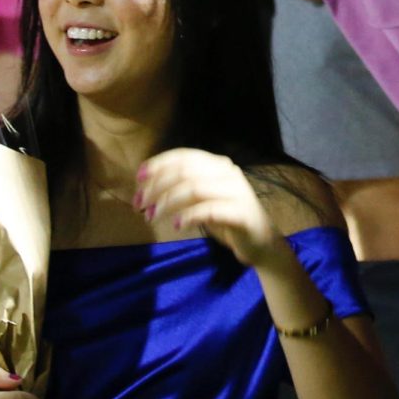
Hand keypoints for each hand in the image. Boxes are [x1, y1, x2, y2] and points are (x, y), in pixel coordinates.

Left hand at [135, 148, 280, 265]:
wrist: (259, 242)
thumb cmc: (223, 218)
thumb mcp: (199, 198)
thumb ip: (179, 186)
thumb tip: (143, 185)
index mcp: (217, 164)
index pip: (184, 156)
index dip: (158, 164)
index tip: (138, 178)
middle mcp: (228, 173)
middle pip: (184, 172)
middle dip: (156, 187)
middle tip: (139, 204)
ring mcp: (237, 191)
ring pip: (193, 189)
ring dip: (167, 203)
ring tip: (151, 217)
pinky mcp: (242, 213)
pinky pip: (209, 210)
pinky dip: (189, 216)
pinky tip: (177, 225)